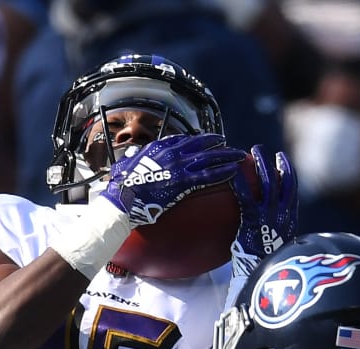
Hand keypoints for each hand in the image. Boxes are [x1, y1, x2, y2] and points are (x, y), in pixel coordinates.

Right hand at [101, 133, 245, 226]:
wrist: (123, 198)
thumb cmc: (121, 186)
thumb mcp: (126, 165)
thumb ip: (134, 160)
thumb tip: (131, 160)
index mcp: (158, 148)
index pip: (183, 140)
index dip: (198, 140)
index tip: (208, 141)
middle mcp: (171, 153)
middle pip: (200, 145)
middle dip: (217, 144)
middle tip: (228, 145)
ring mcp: (178, 166)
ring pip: (208, 158)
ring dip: (226, 156)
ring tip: (238, 156)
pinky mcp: (183, 182)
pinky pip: (207, 175)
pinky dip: (221, 172)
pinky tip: (232, 171)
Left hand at [230, 144, 297, 278]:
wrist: (265, 282)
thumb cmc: (266, 269)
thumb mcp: (276, 249)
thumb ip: (274, 235)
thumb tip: (265, 232)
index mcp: (291, 221)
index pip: (292, 191)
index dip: (287, 174)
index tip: (282, 162)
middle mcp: (284, 215)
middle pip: (283, 182)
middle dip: (276, 164)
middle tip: (267, 152)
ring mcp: (270, 217)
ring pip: (267, 183)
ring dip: (260, 165)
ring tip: (252, 153)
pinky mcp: (255, 221)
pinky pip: (248, 198)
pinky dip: (242, 183)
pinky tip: (234, 174)